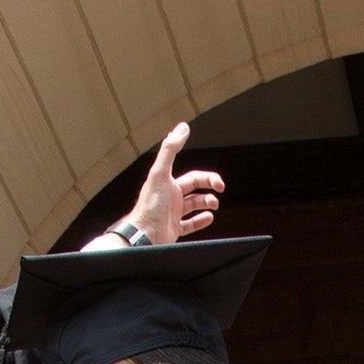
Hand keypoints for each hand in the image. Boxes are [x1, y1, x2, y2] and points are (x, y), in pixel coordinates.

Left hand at [124, 122, 221, 243]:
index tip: (219, 184)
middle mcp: (169, 197)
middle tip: (220, 191)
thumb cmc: (150, 206)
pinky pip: (189, 224)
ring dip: (207, 203)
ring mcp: (171, 213)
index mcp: (167, 183)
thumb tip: (182, 127)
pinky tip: (209, 217)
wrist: (142, 236)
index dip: (208, 177)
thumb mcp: (160, 173)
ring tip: (214, 206)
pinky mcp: (172, 229)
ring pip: (194, 205)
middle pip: (195, 188)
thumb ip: (170, 149)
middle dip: (210, 188)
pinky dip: (201, 221)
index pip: (193, 177)